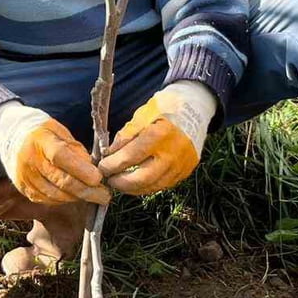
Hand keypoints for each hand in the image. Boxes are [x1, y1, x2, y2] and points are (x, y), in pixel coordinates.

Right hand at [0, 102, 109, 204]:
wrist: (9, 134)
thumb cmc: (42, 131)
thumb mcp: (59, 131)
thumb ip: (75, 148)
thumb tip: (91, 168)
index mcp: (40, 139)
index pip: (61, 157)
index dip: (81, 169)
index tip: (99, 178)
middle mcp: (30, 159)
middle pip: (60, 181)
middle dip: (86, 191)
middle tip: (104, 196)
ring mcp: (25, 176)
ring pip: (55, 195)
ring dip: (77, 198)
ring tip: (93, 196)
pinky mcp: (23, 188)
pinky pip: (46, 199)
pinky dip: (63, 200)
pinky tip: (75, 196)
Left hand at [99, 81, 216, 195]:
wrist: (195, 109)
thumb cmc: (165, 109)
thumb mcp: (142, 114)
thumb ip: (126, 135)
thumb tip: (110, 154)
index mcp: (160, 135)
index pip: (130, 157)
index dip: (112, 165)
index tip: (101, 167)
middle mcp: (172, 154)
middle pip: (141, 179)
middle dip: (120, 182)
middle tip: (109, 179)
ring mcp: (181, 166)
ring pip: (152, 187)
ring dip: (132, 188)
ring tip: (119, 182)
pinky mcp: (185, 172)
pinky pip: (162, 185)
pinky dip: (146, 186)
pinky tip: (136, 181)